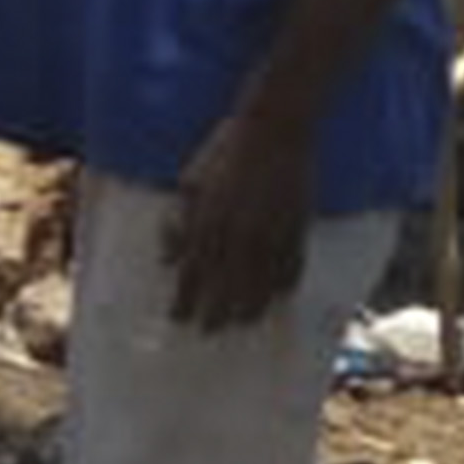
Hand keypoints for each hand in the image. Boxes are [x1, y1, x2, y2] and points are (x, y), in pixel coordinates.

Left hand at [160, 108, 311, 331]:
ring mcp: (270, 237)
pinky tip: (278, 298)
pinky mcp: (297, 230)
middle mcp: (237, 238)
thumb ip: (178, 223)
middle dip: (214, 315)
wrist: (275, 131)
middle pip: (225, 290)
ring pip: (259, 287)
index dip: (184, 302)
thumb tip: (166, 259)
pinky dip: (284, 287)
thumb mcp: (189, 183)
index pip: (191, 276)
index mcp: (207, 225)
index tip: (177, 318)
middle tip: (207, 332)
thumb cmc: (225, 150)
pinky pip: (291, 269)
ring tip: (242, 323)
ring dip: (249, 309)